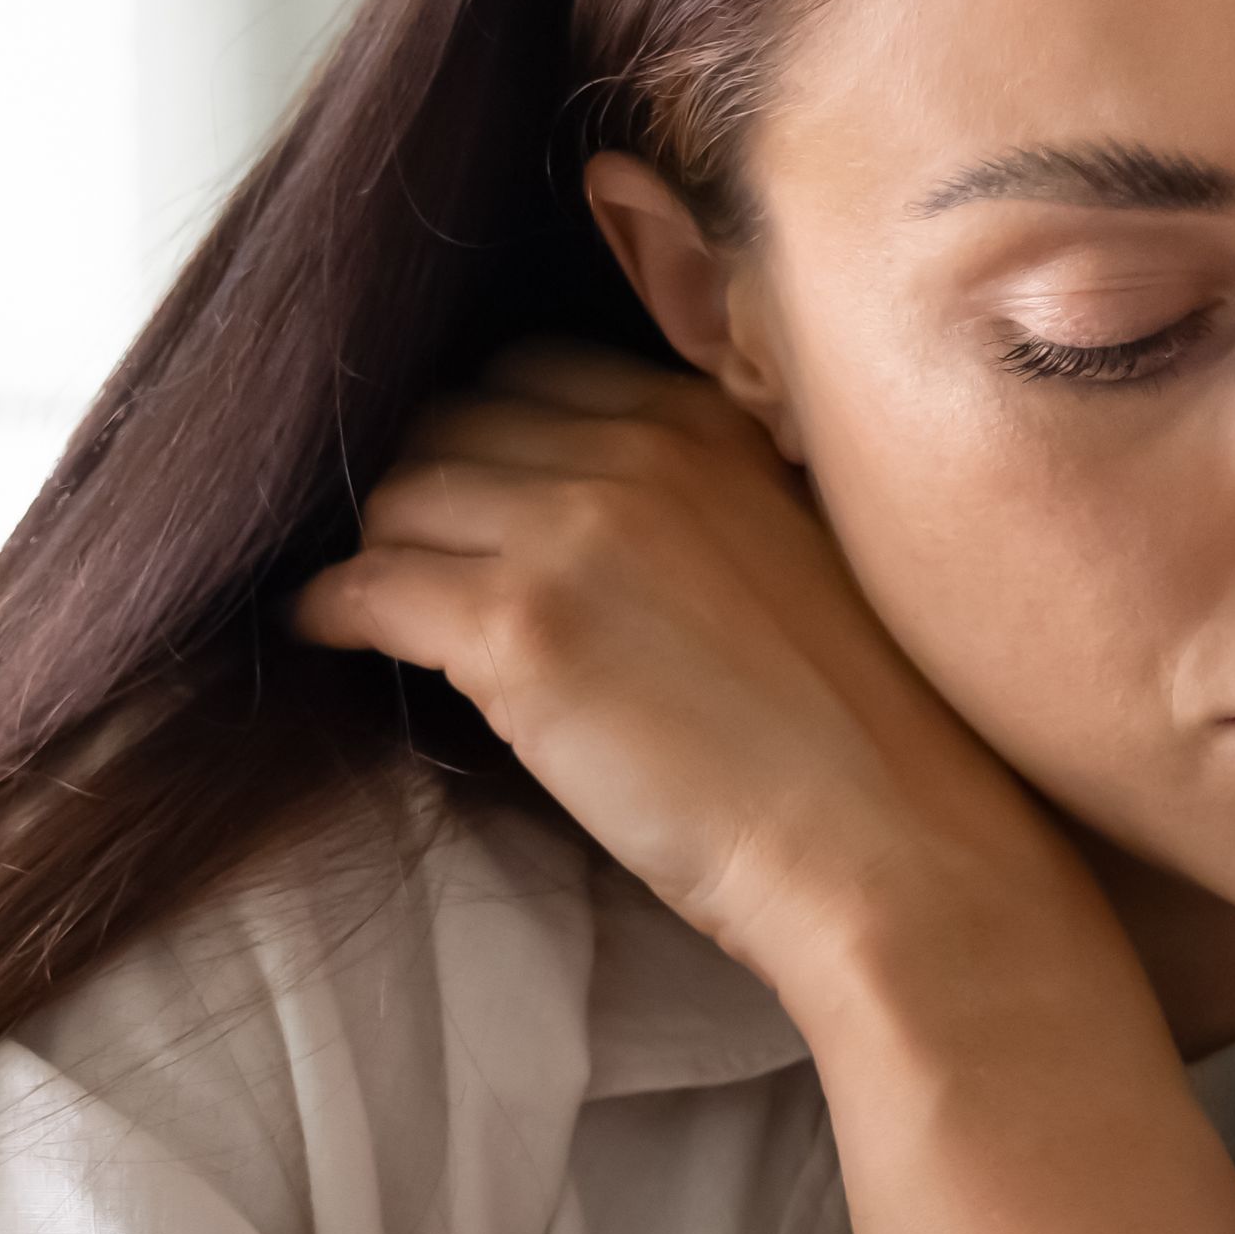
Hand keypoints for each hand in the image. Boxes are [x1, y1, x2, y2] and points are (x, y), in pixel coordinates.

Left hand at [289, 345, 1234, 1233]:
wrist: (903, 855)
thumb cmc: (874, 744)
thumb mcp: (799, 562)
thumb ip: (703, 509)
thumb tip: (597, 532)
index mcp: (712, 424)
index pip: (538, 378)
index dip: (492, 441)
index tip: (473, 502)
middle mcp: (638, 448)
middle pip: (453, 424)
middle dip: (426, 493)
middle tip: (413, 566)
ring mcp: (572, 529)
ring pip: (399, 499)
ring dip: (381, 553)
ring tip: (379, 612)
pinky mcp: (518, 629)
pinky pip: (366, 586)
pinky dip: (333, 609)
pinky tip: (330, 638)